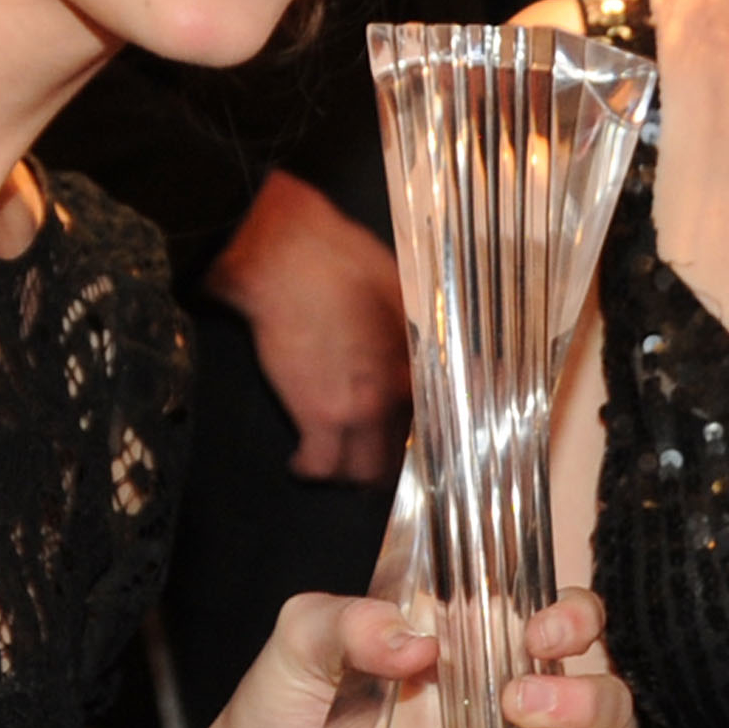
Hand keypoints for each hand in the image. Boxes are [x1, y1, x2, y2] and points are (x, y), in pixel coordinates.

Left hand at [191, 584, 638, 727]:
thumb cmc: (278, 711)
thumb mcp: (299, 644)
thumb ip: (346, 623)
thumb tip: (413, 641)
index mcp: (473, 643)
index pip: (564, 616)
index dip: (574, 619)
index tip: (539, 638)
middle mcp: (507, 699)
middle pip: (602, 687)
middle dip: (585, 699)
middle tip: (519, 711)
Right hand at [201, 169, 409, 481]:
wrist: (287, 256)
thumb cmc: (340, 259)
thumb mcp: (400, 289)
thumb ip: (414, 330)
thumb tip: (423, 347)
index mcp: (418, 362)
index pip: (440, 418)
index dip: (432, 433)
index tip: (423, 438)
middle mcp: (397, 393)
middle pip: (403, 453)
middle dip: (391, 461)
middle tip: (378, 457)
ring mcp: (357, 410)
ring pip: (364, 471)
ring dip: (352, 469)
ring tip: (340, 462)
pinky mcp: (315, 415)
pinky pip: (318, 465)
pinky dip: (310, 468)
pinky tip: (303, 463)